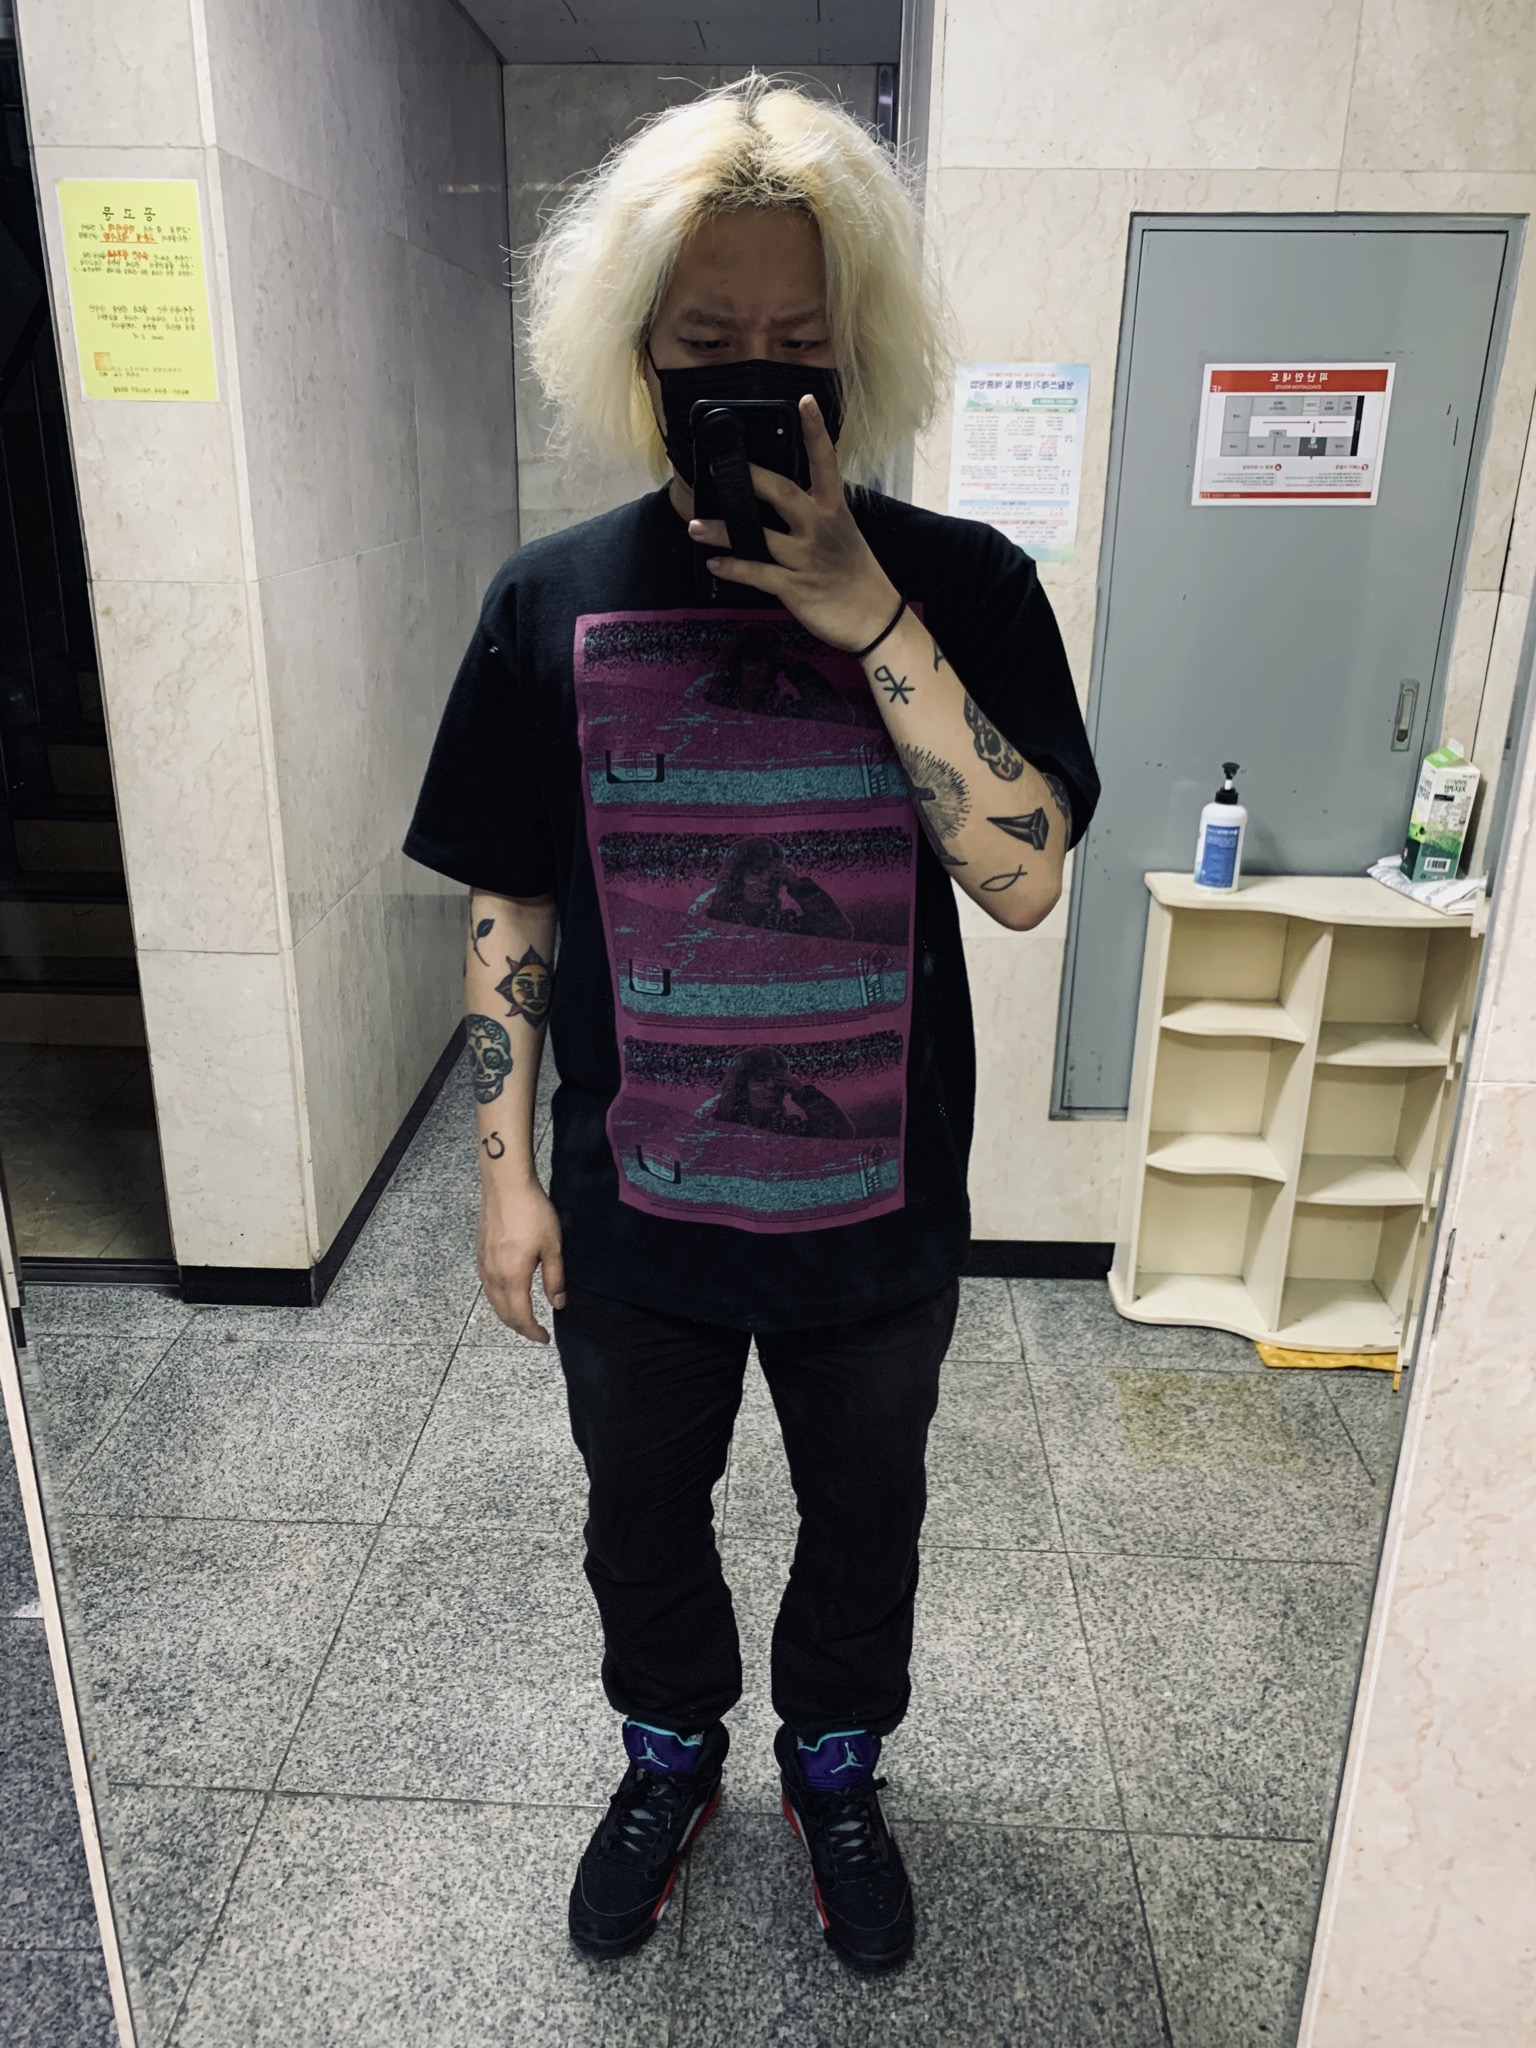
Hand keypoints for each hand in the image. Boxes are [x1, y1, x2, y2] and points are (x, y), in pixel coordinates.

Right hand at [477, 1179, 565, 1342]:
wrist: (505, 1186)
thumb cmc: (533, 1213)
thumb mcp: (552, 1246)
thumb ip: (554, 1278)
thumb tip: (557, 1304)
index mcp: (512, 1277)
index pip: (520, 1316)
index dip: (532, 1331)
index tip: (544, 1339)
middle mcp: (493, 1276)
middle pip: (503, 1313)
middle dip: (519, 1327)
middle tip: (535, 1332)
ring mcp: (483, 1265)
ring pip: (492, 1301)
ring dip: (507, 1315)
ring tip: (523, 1318)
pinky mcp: (479, 1254)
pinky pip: (487, 1288)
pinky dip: (498, 1300)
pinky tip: (507, 1295)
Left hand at [687, 395, 898, 651]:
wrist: (875, 618)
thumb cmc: (855, 574)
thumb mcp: (842, 535)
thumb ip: (816, 513)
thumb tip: (781, 498)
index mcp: (834, 511)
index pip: (825, 463)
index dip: (815, 432)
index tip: (805, 402)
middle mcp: (820, 529)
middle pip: (783, 493)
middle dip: (751, 478)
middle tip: (718, 467)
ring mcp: (806, 558)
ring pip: (759, 537)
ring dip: (724, 531)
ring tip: (695, 526)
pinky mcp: (796, 587)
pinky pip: (758, 574)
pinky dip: (733, 568)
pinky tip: (714, 563)